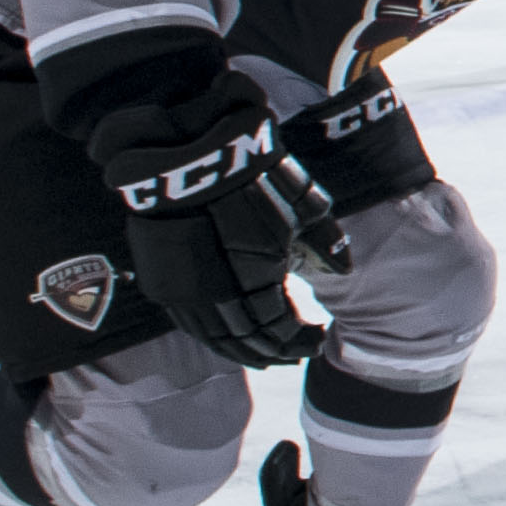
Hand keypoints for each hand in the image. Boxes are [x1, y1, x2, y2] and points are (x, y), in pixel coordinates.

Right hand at [89, 79, 330, 365]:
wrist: (190, 153)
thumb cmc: (253, 176)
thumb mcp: (303, 204)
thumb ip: (326, 241)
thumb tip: (343, 269)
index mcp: (255, 282)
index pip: (279, 331)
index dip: (299, 341)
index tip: (317, 336)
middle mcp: (217, 297)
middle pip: (246, 342)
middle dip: (273, 351)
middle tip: (295, 351)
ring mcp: (184, 293)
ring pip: (214, 339)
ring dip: (241, 349)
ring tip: (265, 352)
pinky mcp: (163, 283)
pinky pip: (191, 324)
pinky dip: (213, 335)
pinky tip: (228, 333)